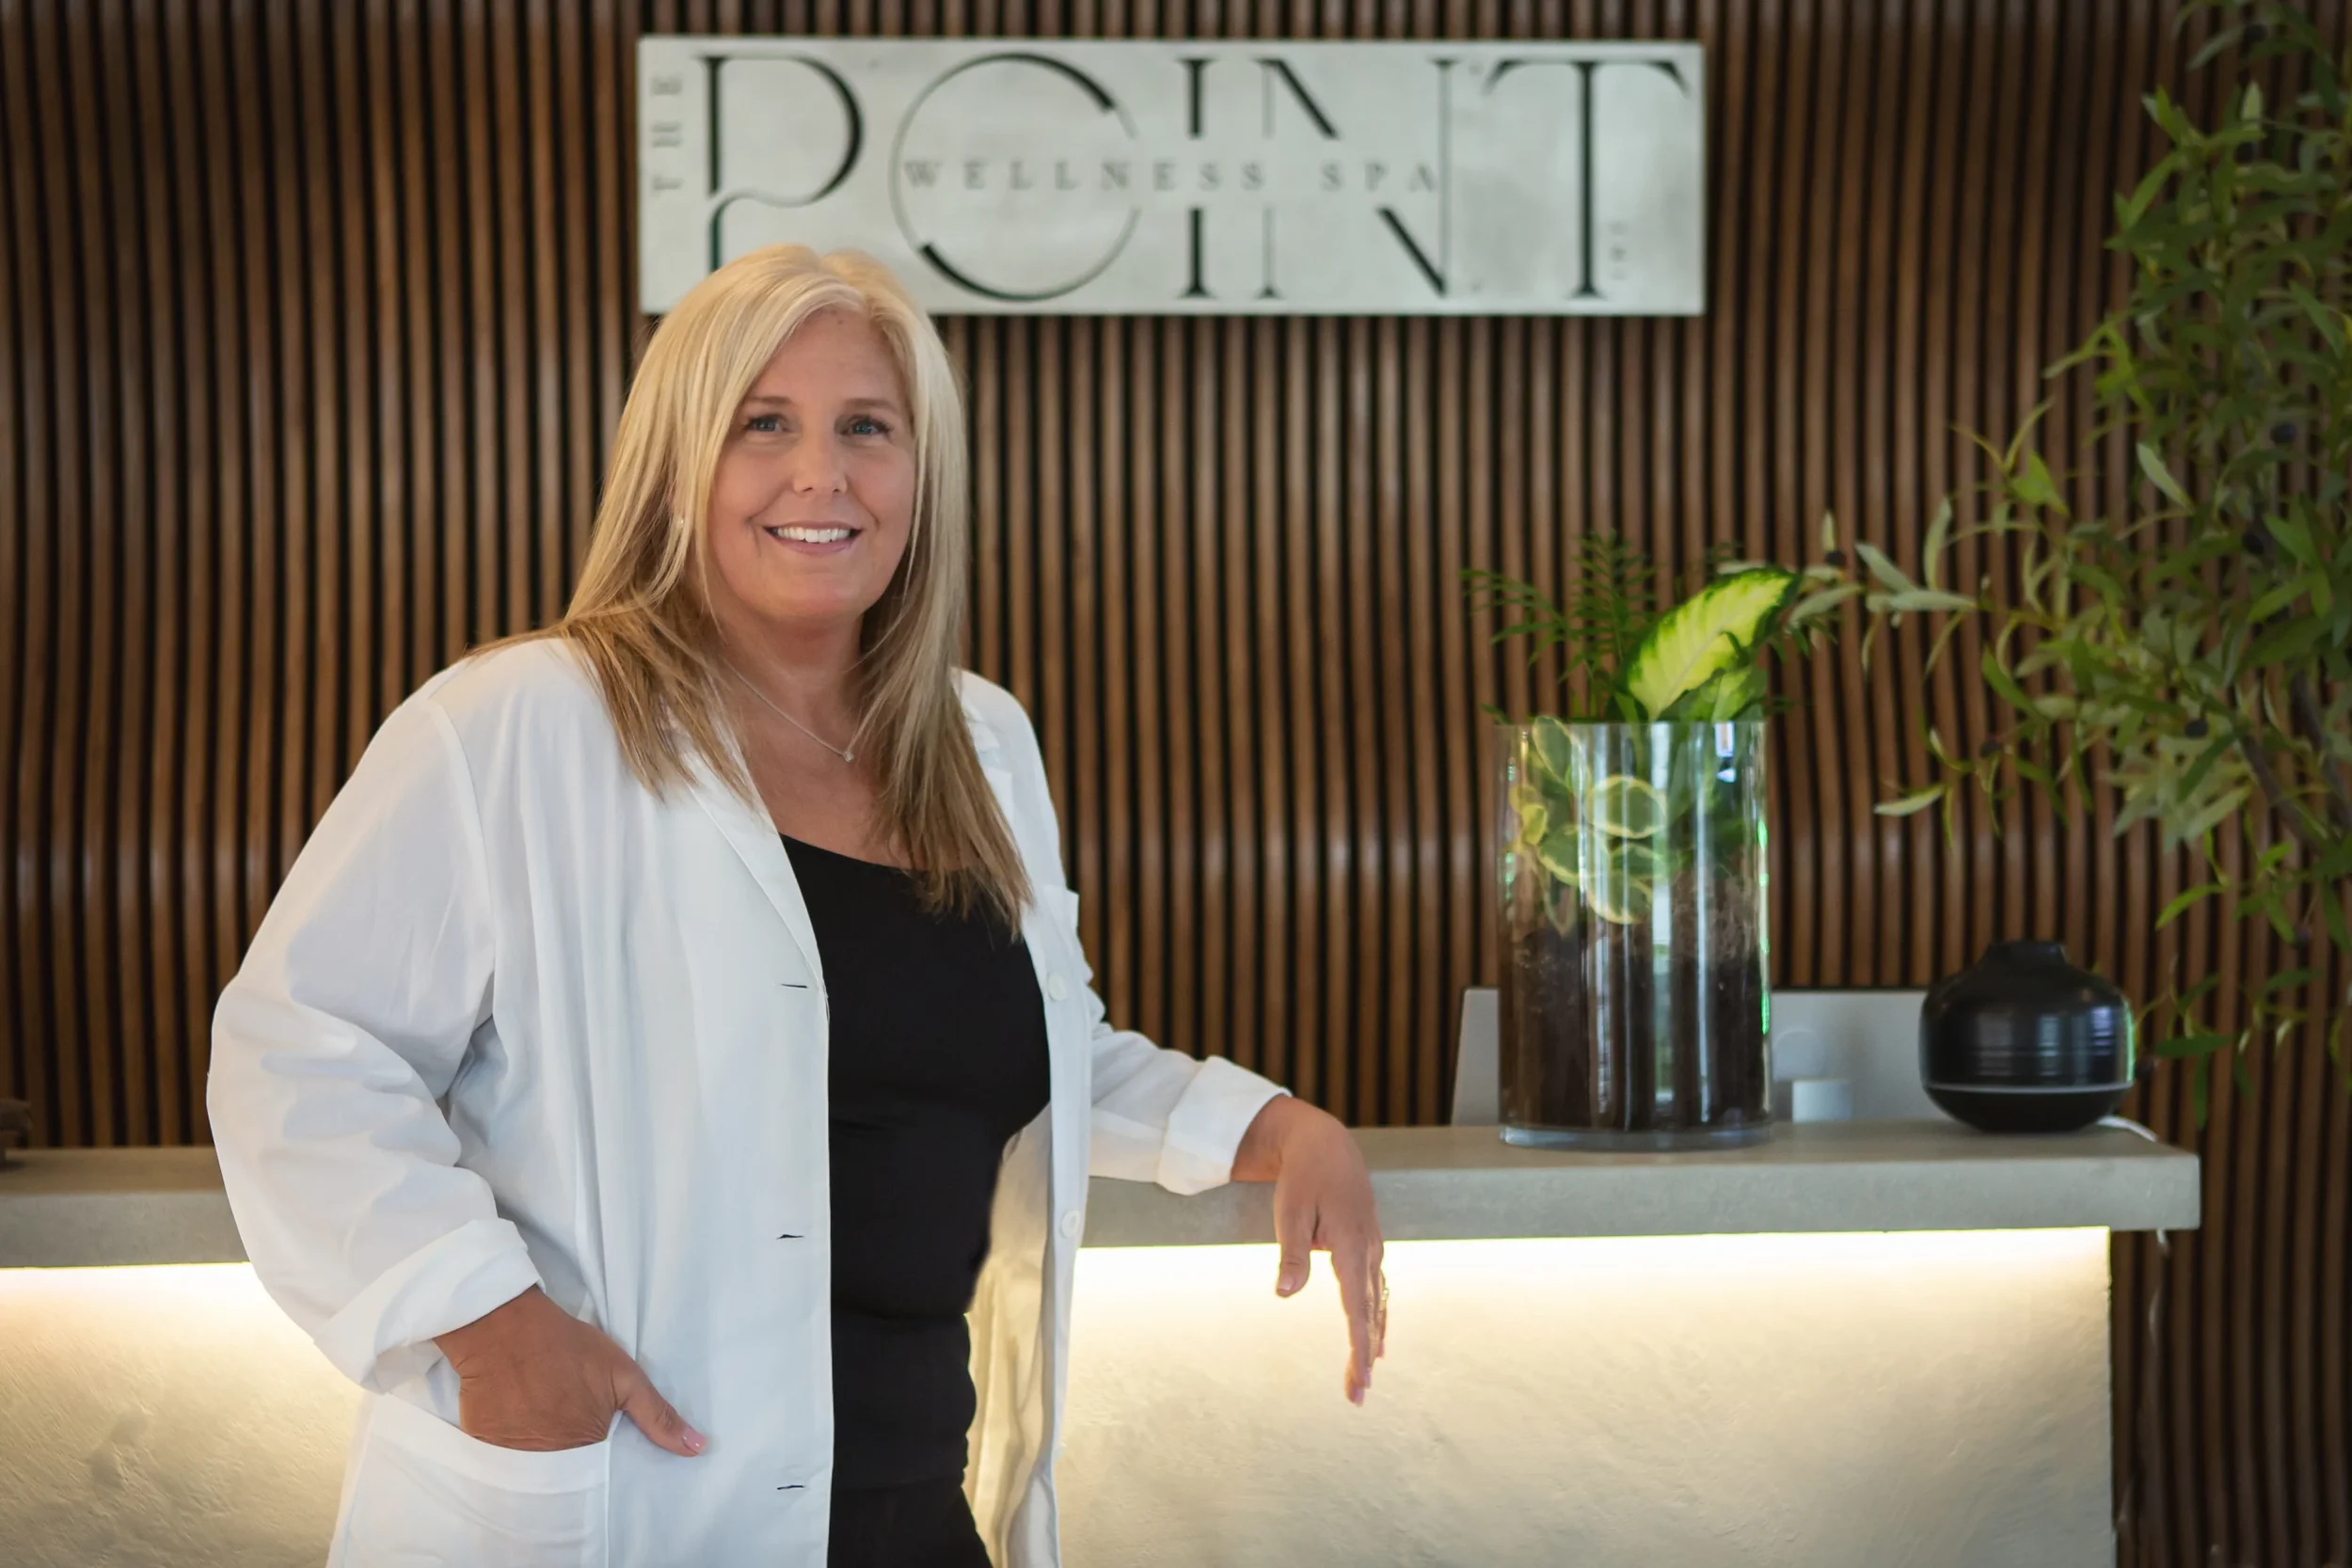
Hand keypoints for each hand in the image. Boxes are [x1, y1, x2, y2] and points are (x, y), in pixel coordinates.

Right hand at [433, 1287, 704, 1456]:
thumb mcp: (624, 1376)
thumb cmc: (569, 1347)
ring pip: (533, 1473)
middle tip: (562, 1423)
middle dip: (568, 1459)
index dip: (597, 1453)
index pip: (597, 1472)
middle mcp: (548, 1461)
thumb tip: (697, 1448)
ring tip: (539, 1420)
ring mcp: (513, 1456)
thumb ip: (658, 1415)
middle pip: (564, 1476)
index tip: (594, 1436)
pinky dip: (510, 1451)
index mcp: (586, 1446)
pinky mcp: (485, 1448)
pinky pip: (503, 1464)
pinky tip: (515, 1421)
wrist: (504, 1326)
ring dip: (539, 1454)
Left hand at [1232, 1097, 1386, 1405]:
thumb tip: (1285, 1294)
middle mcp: (1368, 1250)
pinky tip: (1377, 1337)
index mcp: (1350, 1245)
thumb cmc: (1304, 1178)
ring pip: (1377, 1303)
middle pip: (1370, 1313)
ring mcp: (1372, 1247)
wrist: (1326, 1144)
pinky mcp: (1368, 1244)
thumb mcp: (1290, 1212)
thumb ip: (1291, 1254)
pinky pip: (1376, 1288)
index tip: (1362, 1379)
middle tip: (1357, 1396)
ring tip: (1366, 1375)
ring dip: (1372, 1340)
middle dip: (1364, 1356)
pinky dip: (1376, 1317)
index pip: (1357, 1308)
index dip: (1360, 1347)